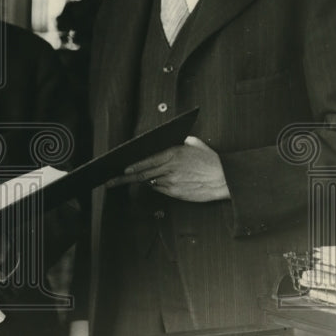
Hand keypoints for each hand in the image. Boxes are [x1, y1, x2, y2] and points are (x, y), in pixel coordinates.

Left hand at [107, 136, 228, 201]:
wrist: (224, 179)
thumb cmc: (210, 161)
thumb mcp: (194, 144)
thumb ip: (180, 142)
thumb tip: (171, 142)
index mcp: (172, 154)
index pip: (146, 160)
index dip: (132, 166)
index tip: (122, 168)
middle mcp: (169, 168)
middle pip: (142, 174)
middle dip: (124, 178)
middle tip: (111, 181)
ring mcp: (172, 182)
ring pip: (150, 181)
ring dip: (143, 180)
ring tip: (131, 180)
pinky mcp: (176, 193)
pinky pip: (160, 189)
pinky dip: (156, 185)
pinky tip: (157, 182)